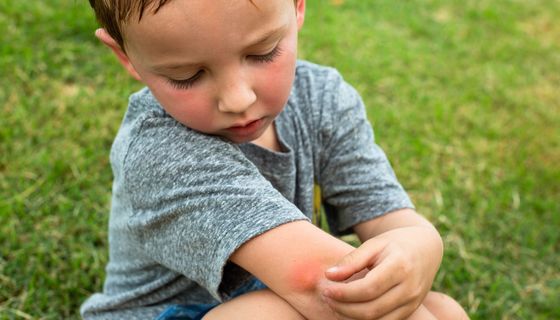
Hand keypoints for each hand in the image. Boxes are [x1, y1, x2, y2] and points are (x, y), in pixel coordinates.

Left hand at [321, 226, 442, 318]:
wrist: (426, 249)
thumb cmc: (395, 244)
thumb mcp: (374, 244)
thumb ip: (352, 260)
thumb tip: (329, 275)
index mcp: (400, 266)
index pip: (368, 288)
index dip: (344, 293)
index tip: (326, 289)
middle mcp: (410, 288)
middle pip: (372, 309)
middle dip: (343, 307)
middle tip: (326, 297)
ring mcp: (412, 303)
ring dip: (351, 316)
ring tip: (335, 303)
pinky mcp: (411, 311)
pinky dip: (365, 319)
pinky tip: (349, 309)